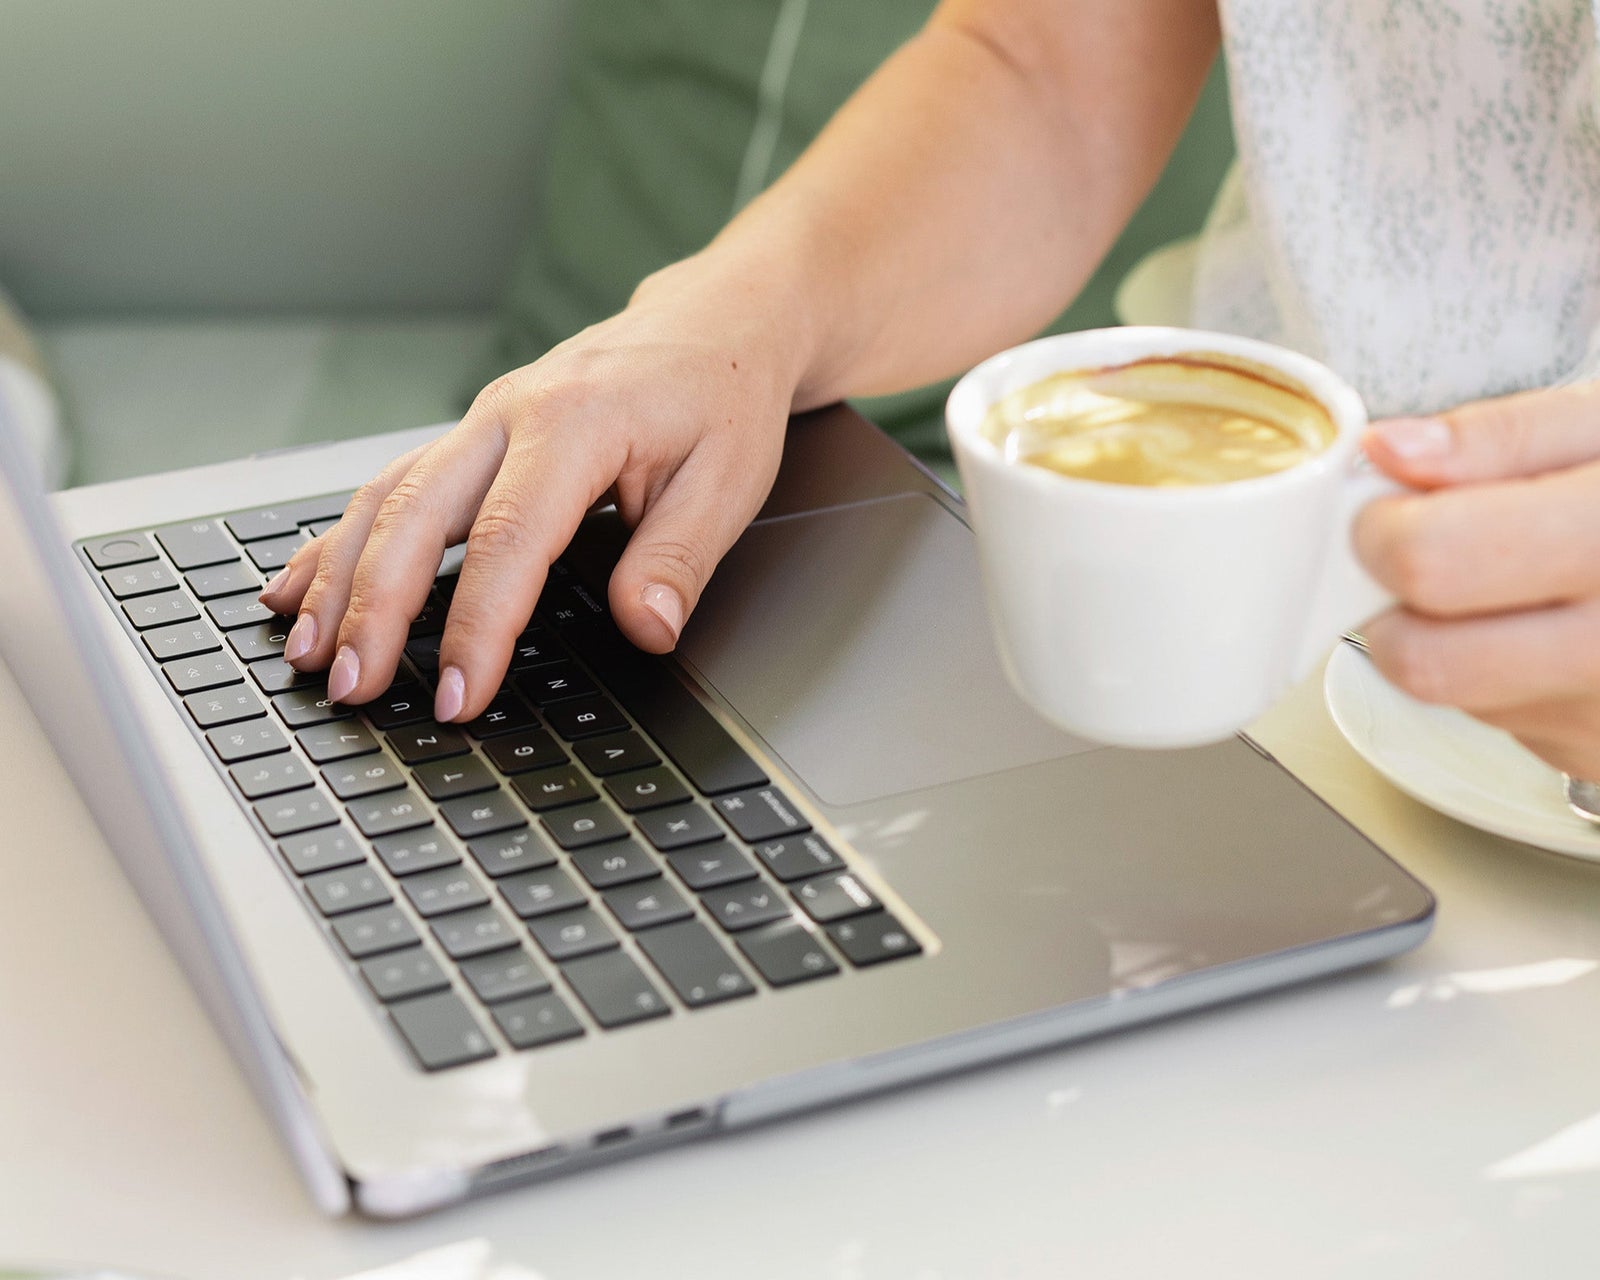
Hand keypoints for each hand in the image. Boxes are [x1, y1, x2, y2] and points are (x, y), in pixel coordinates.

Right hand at [257, 254, 797, 721]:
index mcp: (576, 424)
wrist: (712, 324)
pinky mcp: (472, 439)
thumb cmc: (721, 399)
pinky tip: (297, 589)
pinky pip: (391, 488)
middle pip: (417, 513)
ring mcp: (481, 423)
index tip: (457, 696)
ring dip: (338, 578)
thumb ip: (681, 557)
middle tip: (350, 687)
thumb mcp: (730, 480)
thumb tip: (647, 627)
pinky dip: (339, 540)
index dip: (477, 626)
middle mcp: (510, 415)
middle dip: (374, 607)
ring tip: (306, 652)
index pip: (510, 539)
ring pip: (386, 498)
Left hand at [1356, 383, 1599, 776]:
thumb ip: (1499, 436)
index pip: (1433, 561)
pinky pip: (1501, 722)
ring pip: (1452, 696)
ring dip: (1441, 638)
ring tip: (1499, 583)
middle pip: (1425, 658)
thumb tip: (1389, 452)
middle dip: (1390, 604)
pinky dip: (1492, 672)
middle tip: (1415, 558)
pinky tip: (1542, 625)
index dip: (1382, 531)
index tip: (1387, 510)